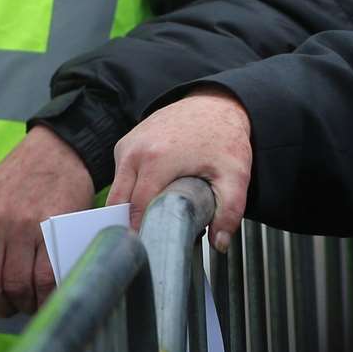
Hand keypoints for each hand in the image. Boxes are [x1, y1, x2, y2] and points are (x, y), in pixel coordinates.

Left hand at [0, 126, 93, 316]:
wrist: (61, 148)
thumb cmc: (25, 176)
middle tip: (10, 308)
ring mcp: (25, 225)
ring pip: (16, 285)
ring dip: (24, 304)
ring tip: (32, 303)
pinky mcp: (55, 227)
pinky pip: (45, 275)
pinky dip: (45, 294)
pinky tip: (48, 294)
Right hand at [109, 90, 252, 252]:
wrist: (215, 103)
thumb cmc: (225, 138)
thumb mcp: (235, 175)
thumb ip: (229, 210)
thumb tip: (218, 244)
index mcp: (156, 160)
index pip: (136, 210)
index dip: (142, 232)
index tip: (151, 248)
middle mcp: (134, 152)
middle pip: (119, 204)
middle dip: (130, 225)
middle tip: (148, 241)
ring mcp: (127, 146)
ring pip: (117, 192)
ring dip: (128, 209)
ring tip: (151, 221)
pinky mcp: (125, 144)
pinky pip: (120, 177)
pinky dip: (130, 191)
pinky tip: (149, 197)